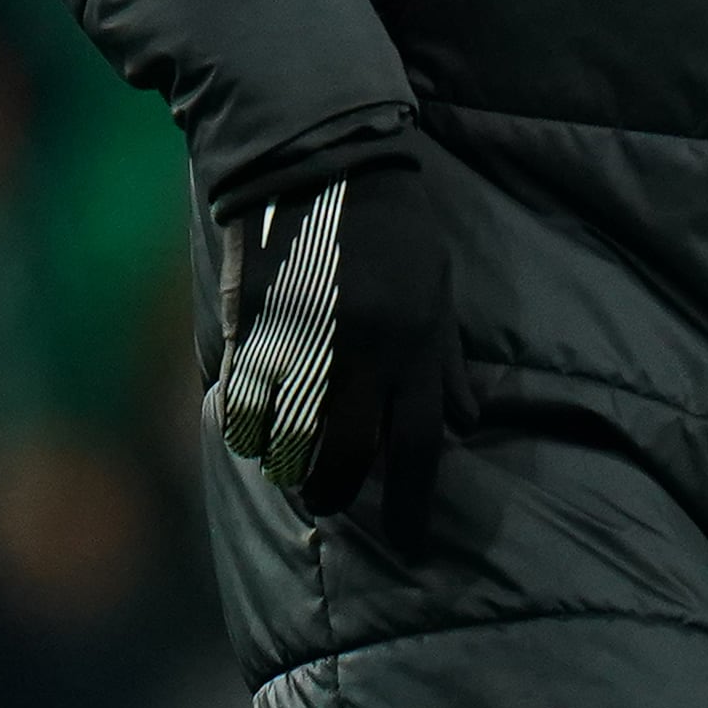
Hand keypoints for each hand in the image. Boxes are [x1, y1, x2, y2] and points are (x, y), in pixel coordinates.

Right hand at [214, 153, 457, 542]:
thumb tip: (468, 424)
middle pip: (342, 458)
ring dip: (283, 462)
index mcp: (412, 342)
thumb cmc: (392, 226)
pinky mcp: (246, 330)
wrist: (318, 161)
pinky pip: (238, 403)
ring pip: (282, 442)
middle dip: (334, 489)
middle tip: (329, 495)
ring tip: (287, 459)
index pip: (417, 445)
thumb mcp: (439, 288)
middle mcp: (358, 351)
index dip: (414, 504)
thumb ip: (447, 361)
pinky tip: (250, 423)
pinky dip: (243, 425)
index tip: (412, 545)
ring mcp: (297, 343)